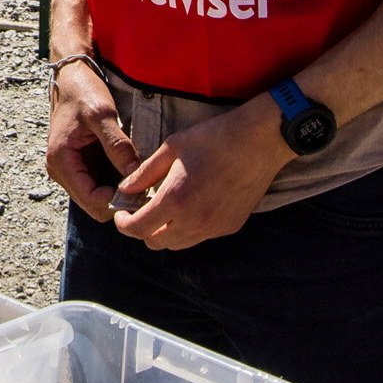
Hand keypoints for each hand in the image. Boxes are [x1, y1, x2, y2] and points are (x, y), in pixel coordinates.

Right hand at [44, 61, 141, 221]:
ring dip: (118, 191)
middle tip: (145, 185)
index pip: (91, 199)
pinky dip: (115, 181)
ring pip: (98, 197)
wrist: (71, 76)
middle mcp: (61, 171)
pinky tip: (130, 168)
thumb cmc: (83, 91)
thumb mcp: (102, 114)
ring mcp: (70, 170)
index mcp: (62, 161)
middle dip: (119, 199)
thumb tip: (134, 174)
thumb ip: (117, 145)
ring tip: (140, 176)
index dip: (117, 200)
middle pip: (94, 205)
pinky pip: (99, 183)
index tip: (142, 190)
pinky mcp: (80, 165)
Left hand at [108, 98, 293, 250]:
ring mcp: (214, 228)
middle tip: (141, 209)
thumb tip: (125, 189)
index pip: (138, 229)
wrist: (261, 140)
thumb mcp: (172, 147)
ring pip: (177, 244)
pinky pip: (200, 237)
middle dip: (143, 229)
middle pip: (155, 243)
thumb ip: (145, 173)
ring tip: (166, 208)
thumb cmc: (215, 138)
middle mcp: (194, 221)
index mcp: (175, 200)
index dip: (124, 224)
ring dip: (165, 232)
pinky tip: (191, 206)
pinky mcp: (230, 227)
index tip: (121, 214)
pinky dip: (188, 229)